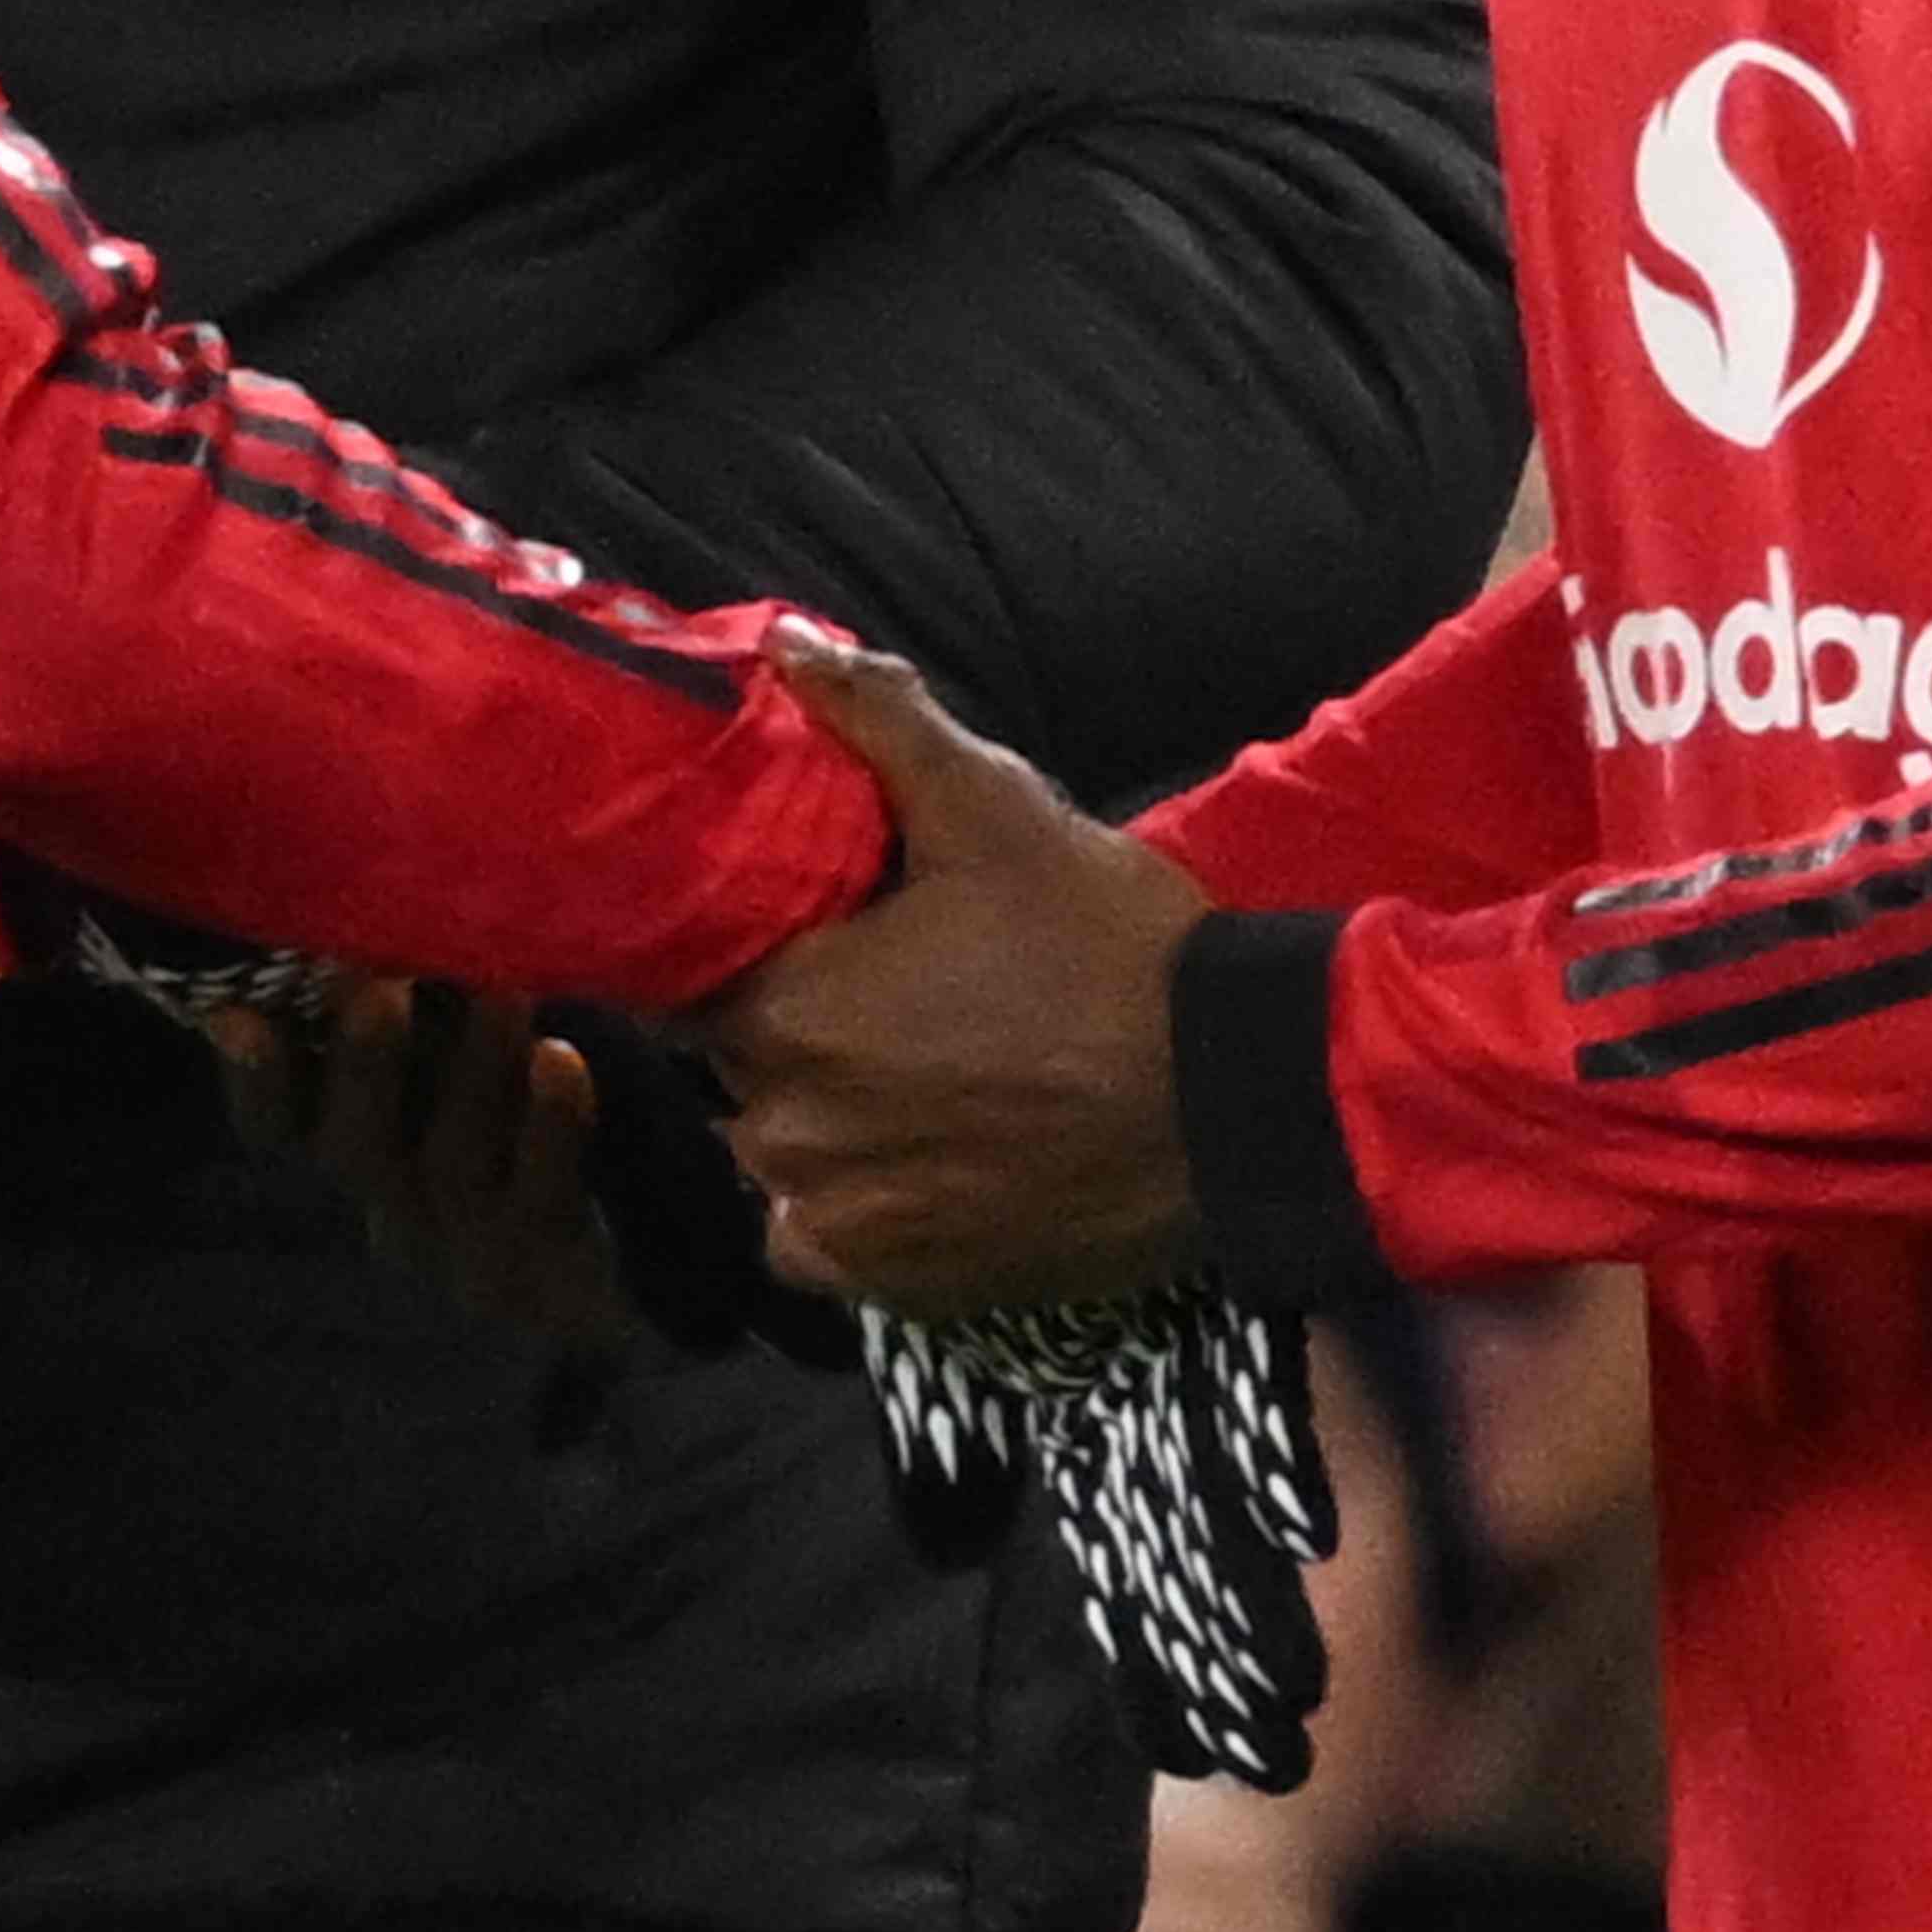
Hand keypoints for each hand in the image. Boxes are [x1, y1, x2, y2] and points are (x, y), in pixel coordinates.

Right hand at [207, 974, 630, 1352]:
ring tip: (501, 989)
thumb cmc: (525, 1130)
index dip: (254, 1076)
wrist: (631, 1270)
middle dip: (361, 1064)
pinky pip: (541, 1196)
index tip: (233, 1010)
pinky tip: (562, 1060)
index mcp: (361, 1152)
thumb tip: (367, 912)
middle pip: (354, 1148)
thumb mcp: (454, 1074)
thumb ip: (411, 1010)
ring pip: (450, 1164)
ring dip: (471, 1070)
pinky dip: (549, 1126)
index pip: (278, 1126)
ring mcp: (470, 1248)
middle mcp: (396, 1207)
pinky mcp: (550, 1265)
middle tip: (373, 982)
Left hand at [704, 642, 1214, 1313]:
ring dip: (821, 1117)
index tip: (814, 926)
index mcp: (785, 1011)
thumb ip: (876, 721)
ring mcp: (839, 1220)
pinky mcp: (900, 1287)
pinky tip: (924, 1156)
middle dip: (792, 1025)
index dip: (752, 944)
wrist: (1234, 1098)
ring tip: (917, 1072)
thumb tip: (781, 644)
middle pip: (739, 1065)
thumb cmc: (1105, 943)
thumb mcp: (995, 808)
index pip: (696, 974)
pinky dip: (854, 1205)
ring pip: (778, 1155)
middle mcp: (783, 1129)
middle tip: (888, 989)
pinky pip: (825, 1241)